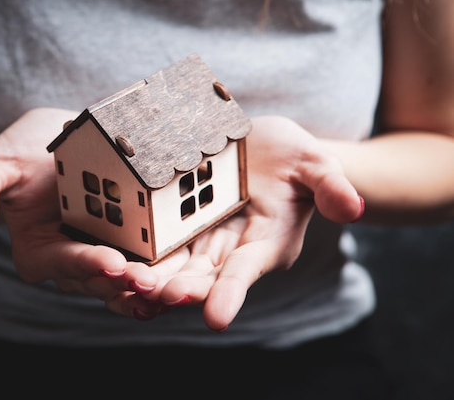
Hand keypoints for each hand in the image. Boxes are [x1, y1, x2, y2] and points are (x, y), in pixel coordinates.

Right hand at [0, 108, 160, 314]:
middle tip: (153, 284)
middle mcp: (73, 262)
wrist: (55, 144)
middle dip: (127, 284)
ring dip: (153, 287)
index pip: (63, 262)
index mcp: (40, 253)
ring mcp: (104, 254)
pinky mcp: (129, 243)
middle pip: (101, 279)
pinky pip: (149, 261)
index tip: (111, 263)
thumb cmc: (20, 154)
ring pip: (129, 279)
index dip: (86, 263)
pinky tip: (192, 272)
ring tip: (178, 291)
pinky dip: (168, 269)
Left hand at [129, 115, 363, 330]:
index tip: (216, 317)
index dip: (231, 293)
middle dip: (177, 288)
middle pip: (202, 277)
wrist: (262, 148)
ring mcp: (200, 239)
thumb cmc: (294, 159)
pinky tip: (110, 260)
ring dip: (149, 278)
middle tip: (151, 293)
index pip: (247, 272)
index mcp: (265, 245)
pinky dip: (136, 254)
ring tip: (122, 281)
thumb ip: (330, 186)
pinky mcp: (176, 224)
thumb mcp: (315, 164)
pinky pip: (154, 244)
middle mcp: (230, 251)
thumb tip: (353, 207)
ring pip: (172, 267)